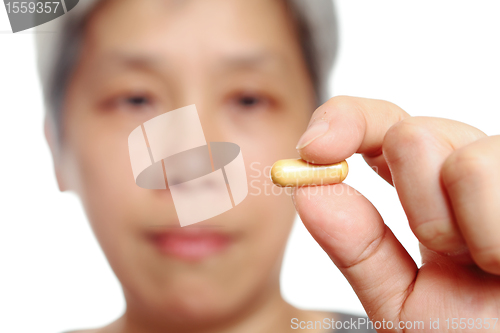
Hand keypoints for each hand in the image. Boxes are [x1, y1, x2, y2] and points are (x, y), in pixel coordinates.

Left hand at [293, 96, 499, 331]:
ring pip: (461, 162)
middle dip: (416, 205)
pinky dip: (492, 238)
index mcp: (425, 187)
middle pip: (412, 134)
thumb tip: (308, 191)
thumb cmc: (466, 330)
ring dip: (457, 229)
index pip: (381, 124)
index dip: (345, 121)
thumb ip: (357, 248)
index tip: (315, 148)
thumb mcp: (399, 299)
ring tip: (486, 265)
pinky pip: (489, 178)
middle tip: (449, 253)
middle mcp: (465, 168)